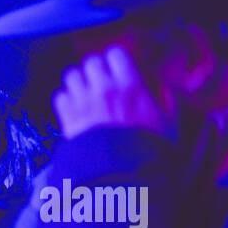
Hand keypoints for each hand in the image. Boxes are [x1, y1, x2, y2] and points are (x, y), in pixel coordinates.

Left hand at [52, 46, 168, 139]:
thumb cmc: (145, 150)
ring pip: (72, 75)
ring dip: (78, 81)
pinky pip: (60, 96)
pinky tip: (74, 107)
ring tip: (84, 91)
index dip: (115, 58)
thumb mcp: (168, 123)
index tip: (117, 66)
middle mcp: (104, 90)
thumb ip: (167, 99)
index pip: (115, 53)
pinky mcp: (67, 118)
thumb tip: (165, 86)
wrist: (118, 173)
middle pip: (91, 61)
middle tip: (99, 79)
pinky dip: (65, 99)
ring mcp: (83, 103)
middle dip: (95, 68)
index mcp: (130, 86)